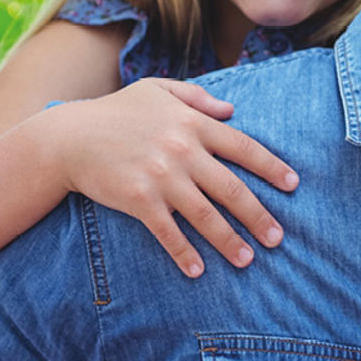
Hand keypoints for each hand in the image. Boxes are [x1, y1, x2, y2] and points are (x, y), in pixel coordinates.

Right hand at [51, 78, 297, 276]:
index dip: (272, 167)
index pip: (244, 148)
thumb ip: (197, 97)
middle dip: (259, 216)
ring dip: (229, 240)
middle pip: (232, 188)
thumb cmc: (116, 112)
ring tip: (248, 259)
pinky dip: (184, 253)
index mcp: (194, 124)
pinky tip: (198, 270)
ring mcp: (161, 177)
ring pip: (206, 215)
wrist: (67, 137)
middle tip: (278, 237)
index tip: (293, 185)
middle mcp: (183, 151)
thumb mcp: (158, 90)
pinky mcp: (138, 200)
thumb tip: (232, 110)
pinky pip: (168, 232)